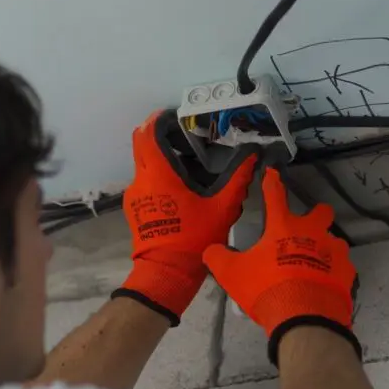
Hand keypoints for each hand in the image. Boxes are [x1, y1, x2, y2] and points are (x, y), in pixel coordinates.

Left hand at [112, 110, 258, 325]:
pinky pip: (144, 184)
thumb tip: (254, 154)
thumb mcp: (221, 208)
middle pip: (141, 146)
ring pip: (143, 166)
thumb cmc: (193, 239)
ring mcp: (134, 196)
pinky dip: (157, 177)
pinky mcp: (135, 210)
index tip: (171, 114)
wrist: (166, 274)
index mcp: (158, 175)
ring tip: (187, 163)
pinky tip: (179, 188)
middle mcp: (141, 180)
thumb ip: (238, 178)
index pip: (147, 135)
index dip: (156, 119)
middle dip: (158, 136)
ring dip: (160, 159)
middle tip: (183, 136)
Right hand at [203, 167, 360, 363]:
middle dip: (316, 214)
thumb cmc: (267, 289)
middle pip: (321, 212)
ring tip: (313, 265)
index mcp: (283, 227)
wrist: (305, 319)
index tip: (273, 172)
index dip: (272, 182)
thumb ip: (218, 258)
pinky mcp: (347, 273)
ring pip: (334, 240)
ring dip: (325, 248)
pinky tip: (324, 286)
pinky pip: (341, 268)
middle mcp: (313, 232)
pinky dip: (333, 273)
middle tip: (306, 228)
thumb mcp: (232, 274)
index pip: (275, 196)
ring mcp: (334, 251)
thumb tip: (211, 251)